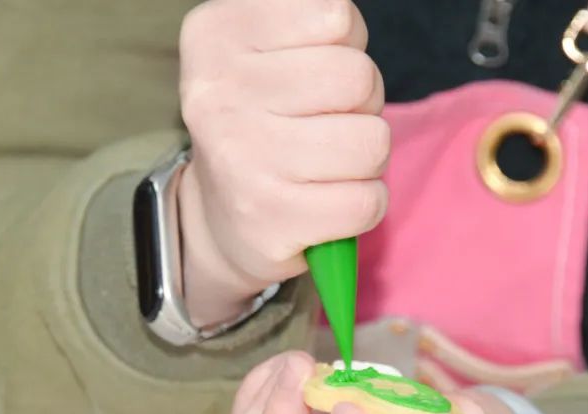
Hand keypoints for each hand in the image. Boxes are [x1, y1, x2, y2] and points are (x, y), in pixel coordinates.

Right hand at [177, 0, 388, 325]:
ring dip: (367, 158)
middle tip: (329, 123)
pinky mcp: (271, 219)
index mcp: (217, 35)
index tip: (316, 73)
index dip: (347, 47)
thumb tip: (349, 28)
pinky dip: (365, 204)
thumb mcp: (269, 50)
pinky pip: (368, 201)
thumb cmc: (265, 120)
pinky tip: (328, 201)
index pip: (336, 17)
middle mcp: (220, 94)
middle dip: (364, 104)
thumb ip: (315, 23)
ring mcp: (242, 160)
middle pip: (358, 79)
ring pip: (371, 142)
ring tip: (328, 163)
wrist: (220, 218)